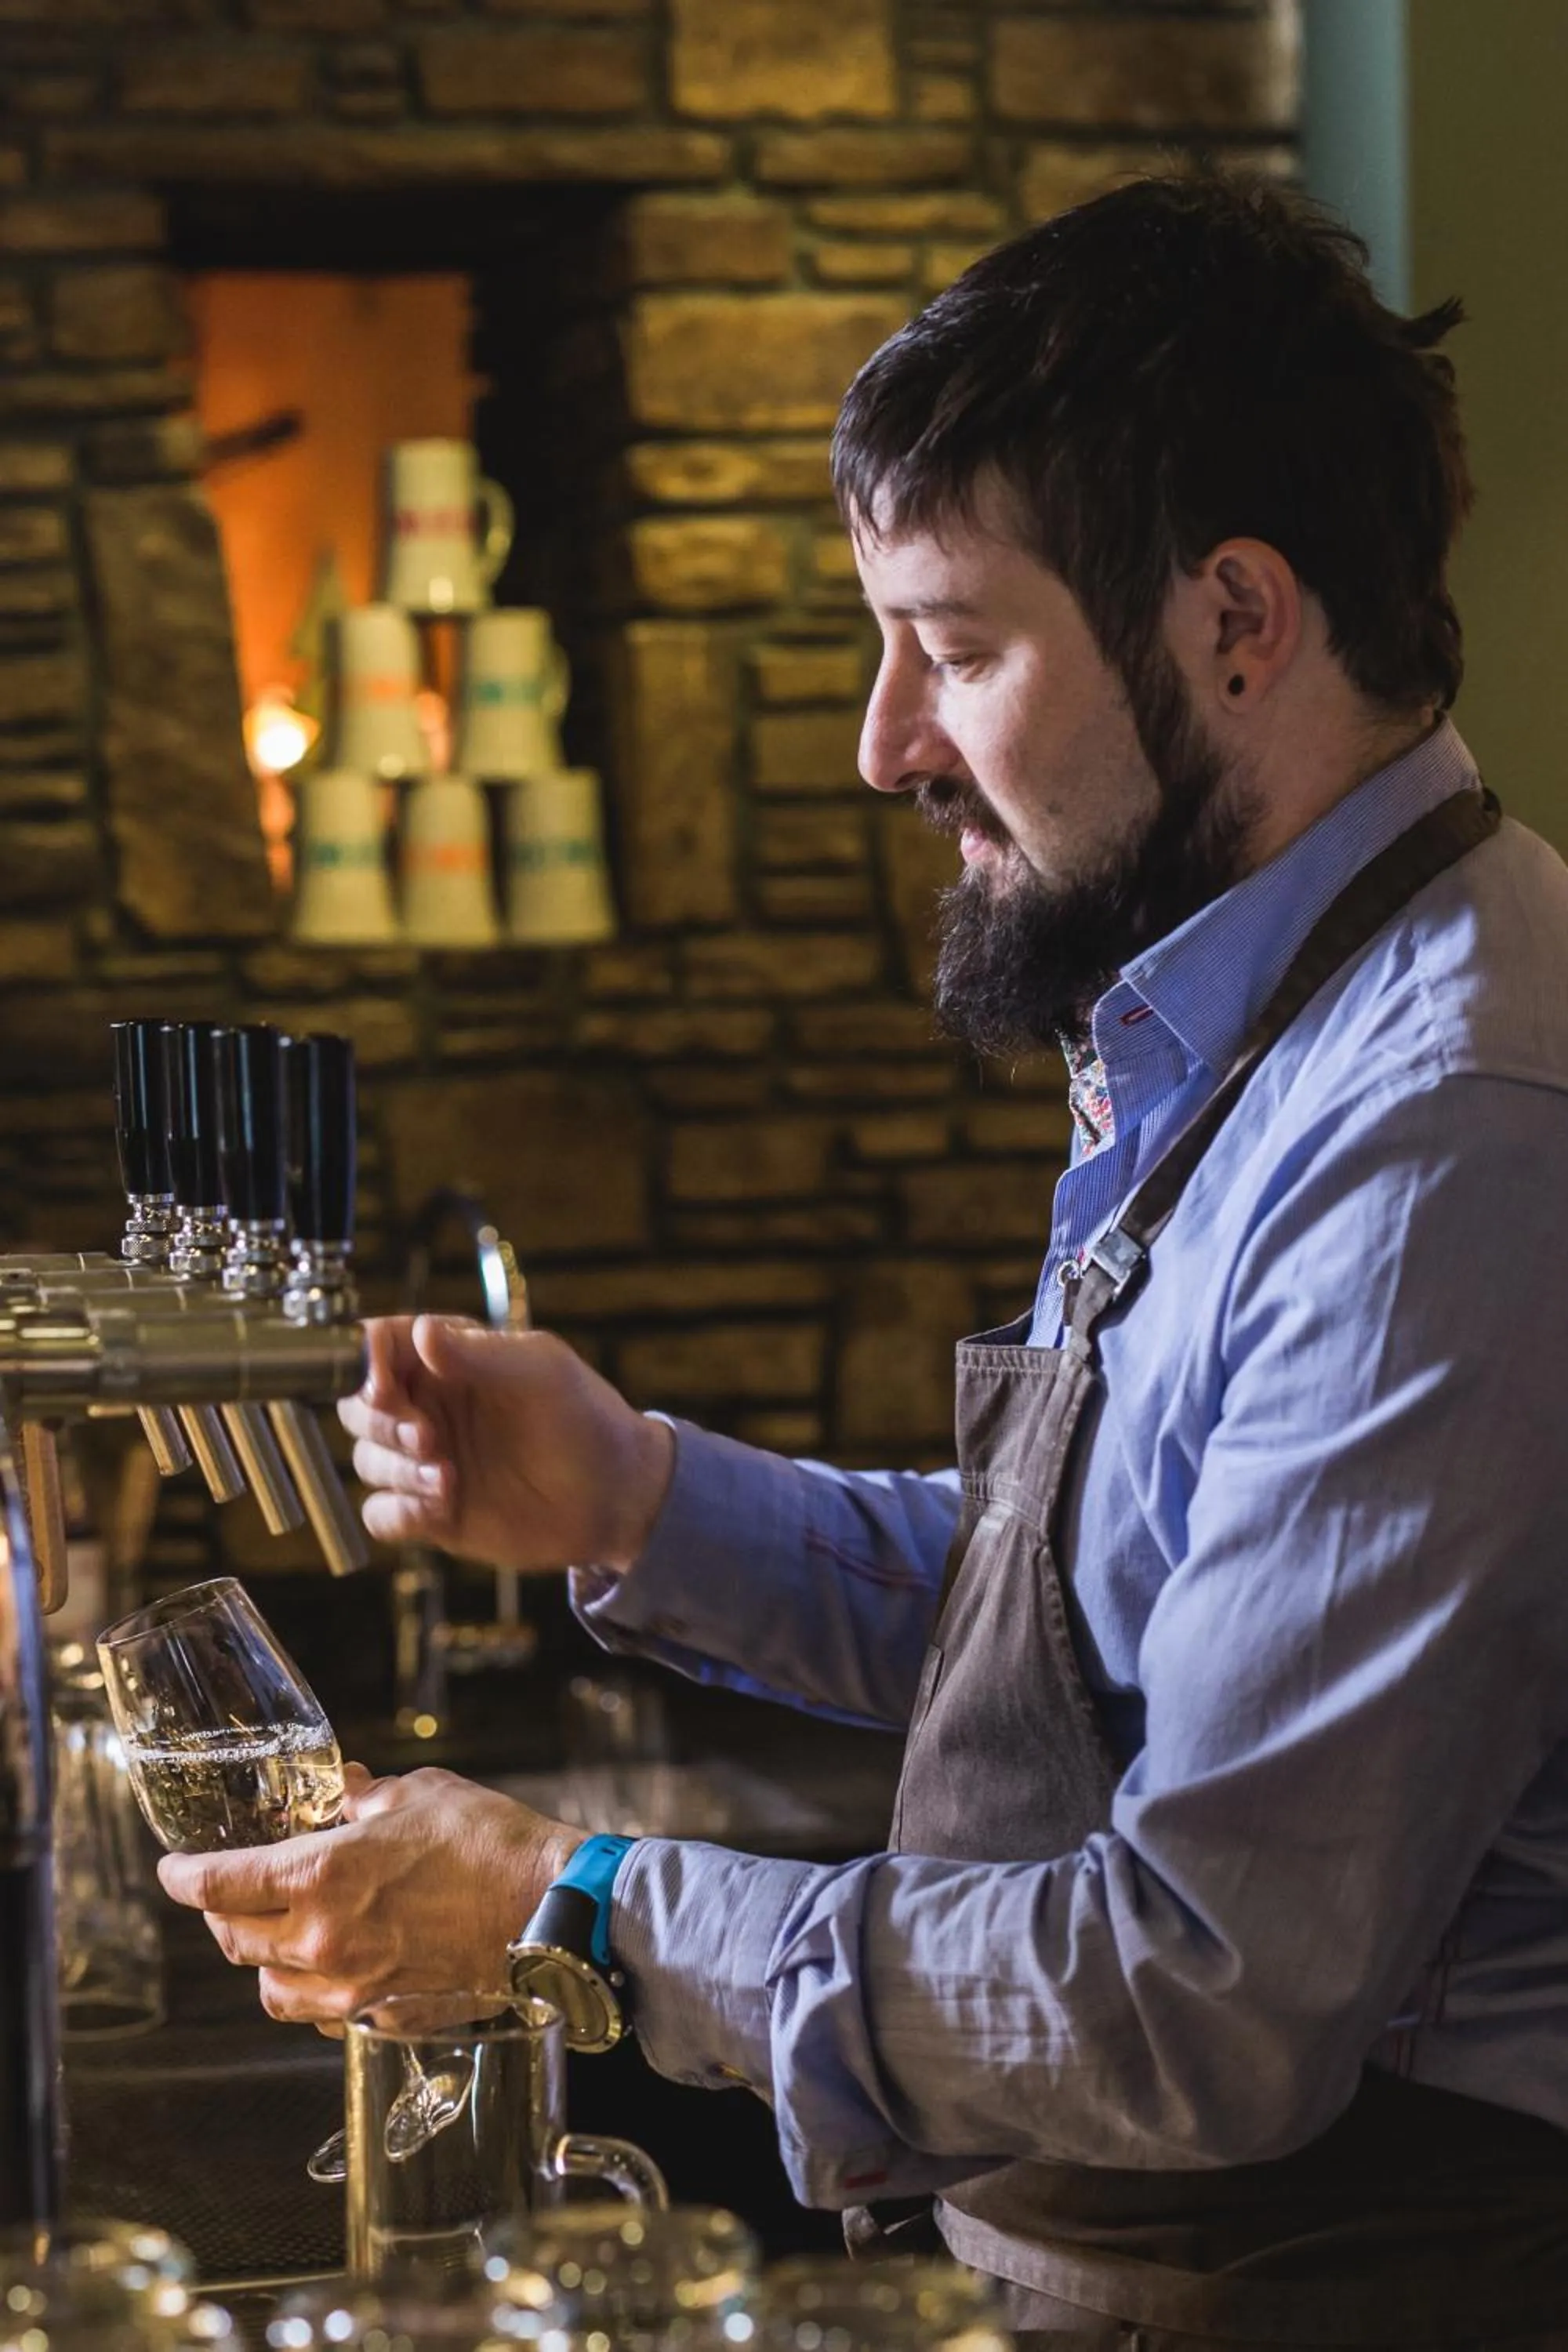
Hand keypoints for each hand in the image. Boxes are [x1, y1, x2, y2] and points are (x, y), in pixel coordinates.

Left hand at [156, 1762, 583, 2027]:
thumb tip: (341, 1792)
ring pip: (270, 1990)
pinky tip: (330, 1965)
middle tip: (228, 1892)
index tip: (173, 1868)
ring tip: (277, 1933)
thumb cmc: (488, 1845)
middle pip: (234, 1941)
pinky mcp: (385, 2016)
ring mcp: (353, 1988)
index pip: (219, 1885)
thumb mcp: (418, 1795)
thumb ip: (364, 1798)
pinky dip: (310, 1991)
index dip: (183, 1876)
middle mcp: (323, 1942)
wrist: (550, 1909)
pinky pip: (322, 2013)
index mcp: (320, 1879)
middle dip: (220, 1914)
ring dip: (261, 1960)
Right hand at [339, 1315, 674, 1572]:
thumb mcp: (540, 1372)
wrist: (616, 1495)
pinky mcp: (431, 1511)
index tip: (380, 1385)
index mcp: (448, 1359)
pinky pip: (381, 1514)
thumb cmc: (585, 1417)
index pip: (380, 1346)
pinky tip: (438, 1510)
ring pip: (366, 1460)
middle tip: (427, 1437)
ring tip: (449, 1480)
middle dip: (381, 1422)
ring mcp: (426, 1460)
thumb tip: (422, 1331)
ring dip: (397, 1470)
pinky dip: (397, 1512)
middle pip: (358, 1406)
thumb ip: (477, 1354)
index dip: (365, 1362)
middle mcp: (428, 1406)